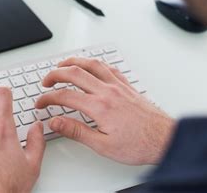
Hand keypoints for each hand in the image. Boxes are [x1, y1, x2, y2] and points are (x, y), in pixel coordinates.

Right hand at [35, 57, 174, 164]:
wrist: (165, 139)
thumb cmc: (139, 144)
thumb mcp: (103, 145)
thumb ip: (76, 131)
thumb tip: (56, 122)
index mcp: (99, 107)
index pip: (65, 96)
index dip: (48, 98)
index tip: (41, 103)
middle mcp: (108, 91)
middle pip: (74, 73)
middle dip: (55, 74)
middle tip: (46, 82)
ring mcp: (118, 86)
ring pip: (91, 64)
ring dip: (73, 62)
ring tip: (62, 65)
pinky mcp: (127, 86)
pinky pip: (108, 67)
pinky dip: (95, 64)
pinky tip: (91, 66)